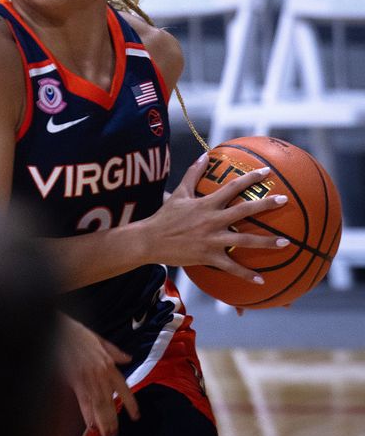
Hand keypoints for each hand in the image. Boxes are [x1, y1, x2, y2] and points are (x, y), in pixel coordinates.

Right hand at [59, 315, 138, 435]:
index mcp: (108, 364)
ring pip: (98, 405)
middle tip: (115, 434)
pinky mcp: (74, 381)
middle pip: (110, 402)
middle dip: (113, 419)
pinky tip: (90, 425)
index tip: (135, 416)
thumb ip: (115, 351)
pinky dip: (87, 414)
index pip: (123, 388)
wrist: (59, 330)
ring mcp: (87, 379)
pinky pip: (83, 401)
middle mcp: (101, 374)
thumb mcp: (100, 339)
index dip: (130, 403)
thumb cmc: (77, 333)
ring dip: (103, 421)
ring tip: (106, 434)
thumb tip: (128, 358)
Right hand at [142, 153, 287, 283]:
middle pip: (244, 210)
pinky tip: (262, 280)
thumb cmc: (164, 216)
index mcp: (206, 203)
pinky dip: (246, 274)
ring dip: (266, 242)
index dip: (250, 178)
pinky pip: (231, 266)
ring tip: (286, 242)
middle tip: (284, 200)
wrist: (150, 240)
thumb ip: (193, 173)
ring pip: (244, 240)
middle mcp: (212, 220)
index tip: (267, 172)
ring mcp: (212, 239)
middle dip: (266, 205)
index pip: (232, 187)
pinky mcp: (208, 256)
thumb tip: (205, 155)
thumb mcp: (178, 193)